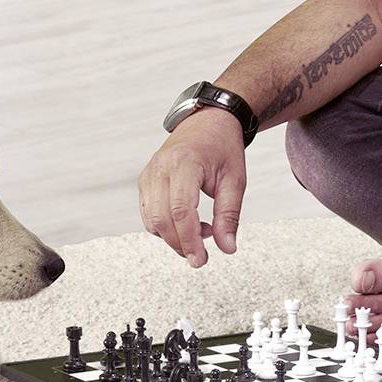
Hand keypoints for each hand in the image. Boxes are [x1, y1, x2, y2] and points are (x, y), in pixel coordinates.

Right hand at [137, 106, 244, 266]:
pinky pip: (149, 213)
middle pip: (162, 218)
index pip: (181, 209)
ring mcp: (150, 173)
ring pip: (151, 219)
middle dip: (180, 244)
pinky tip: (188, 223)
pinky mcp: (146, 180)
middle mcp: (161, 167)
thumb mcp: (235, 180)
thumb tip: (227, 247)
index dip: (189, 239)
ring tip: (202, 231)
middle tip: (201, 257)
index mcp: (185, 163)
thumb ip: (229, 215)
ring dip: (173, 237)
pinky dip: (165, 227)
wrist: (208, 122)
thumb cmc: (222, 148)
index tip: (200, 259)